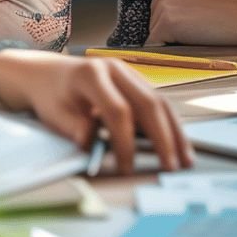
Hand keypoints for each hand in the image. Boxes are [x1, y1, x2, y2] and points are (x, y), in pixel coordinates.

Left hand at [0, 50, 193, 175]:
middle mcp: (115, 69)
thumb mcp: (54, 115)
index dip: (125, 141)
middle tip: (171, 166)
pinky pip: (159, 102)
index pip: (117, 110)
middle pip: (148, 102)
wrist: (49, 74)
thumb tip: (94, 145)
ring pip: (160, 101)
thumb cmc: (51, 96)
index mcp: (91, 74)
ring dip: (175, 131)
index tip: (126, 168)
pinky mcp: (137, 81)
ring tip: (186, 159)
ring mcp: (129, 73)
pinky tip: (178, 144)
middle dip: (163, 137)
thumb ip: (74, 129)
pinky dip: (170, 125)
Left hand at [149, 0, 236, 44]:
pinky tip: (190, 44)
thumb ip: (177, 11)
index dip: (172, 30)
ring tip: (197, 35)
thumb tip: (160, 33)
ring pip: (155, 39)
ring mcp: (162, 8)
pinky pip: (155, 47)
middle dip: (170, 37)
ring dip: (172, 44)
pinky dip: (169, 53)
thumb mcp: (195, 5)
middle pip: (153, 28)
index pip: (156, 17)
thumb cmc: (226, 14)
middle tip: (197, 32)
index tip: (191, 29)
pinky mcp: (166, 25)